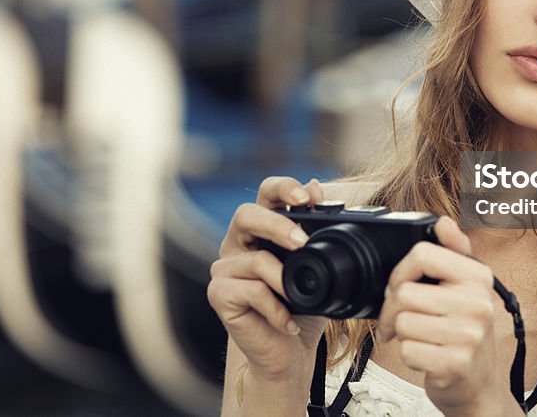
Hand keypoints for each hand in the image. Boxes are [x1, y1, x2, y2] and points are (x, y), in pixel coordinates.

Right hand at [207, 176, 328, 381]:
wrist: (288, 352)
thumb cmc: (302, 306)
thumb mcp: (317, 264)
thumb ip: (315, 226)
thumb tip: (314, 184)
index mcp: (262, 228)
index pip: (266, 193)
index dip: (283, 188)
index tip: (306, 196)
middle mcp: (239, 242)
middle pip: (246, 214)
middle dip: (276, 225)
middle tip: (303, 242)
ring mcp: (225, 267)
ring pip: (254, 259)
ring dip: (284, 281)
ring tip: (300, 302)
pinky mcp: (219, 293)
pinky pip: (251, 291)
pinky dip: (276, 309)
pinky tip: (288, 322)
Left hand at [377, 217, 516, 415]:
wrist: (479, 384)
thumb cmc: (466, 330)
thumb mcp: (465, 286)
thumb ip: (454, 250)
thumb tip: (443, 221)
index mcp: (478, 276)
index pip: (422, 254)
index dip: (401, 272)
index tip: (402, 285)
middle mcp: (478, 303)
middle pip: (404, 293)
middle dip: (394, 310)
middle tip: (402, 319)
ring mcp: (469, 334)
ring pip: (402, 322)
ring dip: (402, 334)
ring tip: (420, 336)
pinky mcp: (456, 363)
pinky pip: (407, 350)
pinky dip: (409, 355)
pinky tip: (426, 354)